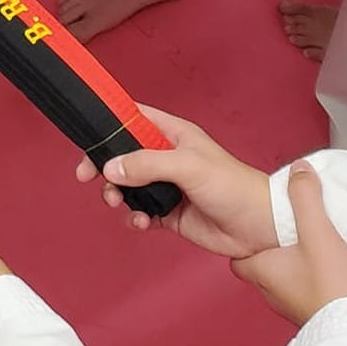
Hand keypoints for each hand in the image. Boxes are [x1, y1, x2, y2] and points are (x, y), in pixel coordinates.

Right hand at [74, 105, 276, 259]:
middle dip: (104, 165)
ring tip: (120, 203)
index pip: (133, 118)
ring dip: (117, 194)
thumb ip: (147, 164)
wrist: (259, 227)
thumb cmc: (234, 185)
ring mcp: (167, 186)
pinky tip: (142, 222)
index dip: (108, 124)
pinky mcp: (169, 213)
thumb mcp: (188, 166)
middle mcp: (166, 158)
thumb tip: (111, 168)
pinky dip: (134, 218)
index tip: (88, 136)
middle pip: (122, 154)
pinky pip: (140, 212)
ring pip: (127, 185)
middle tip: (88, 177)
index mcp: (172, 135)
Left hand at [231, 161, 346, 325]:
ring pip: (280, 280)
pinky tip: (326, 272)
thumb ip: (305, 198)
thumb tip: (298, 169)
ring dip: (290, 265)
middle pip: (258, 266)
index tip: (256, 224)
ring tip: (309, 249)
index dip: (243, 238)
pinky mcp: (310, 315)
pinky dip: (306, 281)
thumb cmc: (332, 285)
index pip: (237, 255)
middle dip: (268, 250)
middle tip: (286, 233)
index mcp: (262, 271)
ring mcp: (289, 306)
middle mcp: (269, 291)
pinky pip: (300, 292)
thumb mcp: (318, 232)